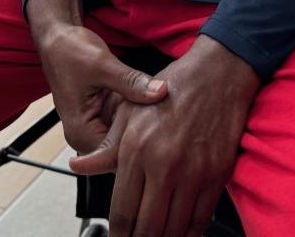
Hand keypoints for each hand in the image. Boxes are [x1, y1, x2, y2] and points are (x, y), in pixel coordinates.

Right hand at [37, 22, 167, 152]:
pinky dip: (134, 112)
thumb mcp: (103, 65)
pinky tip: (148, 100)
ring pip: (124, 135)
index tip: (161, 124)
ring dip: (140, 121)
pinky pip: (122, 122)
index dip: (140, 142)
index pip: (116, 155)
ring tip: (159, 106)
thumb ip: (132, 82)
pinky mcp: (101, 115)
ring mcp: (93, 127)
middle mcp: (85, 135)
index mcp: (80, 131)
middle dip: (143, 132)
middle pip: (121, 148)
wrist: (58, 39)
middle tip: (165, 113)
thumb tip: (162, 92)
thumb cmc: (70, 51)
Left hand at [70, 35, 260, 236]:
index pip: (122, 211)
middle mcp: (164, 164)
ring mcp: (193, 172)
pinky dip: (189, 234)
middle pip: (147, 228)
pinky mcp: (216, 174)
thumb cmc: (173, 89)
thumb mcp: (130, 111)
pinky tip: (181, 232)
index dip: (117, 235)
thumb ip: (105, 148)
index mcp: (137, 148)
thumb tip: (78, 166)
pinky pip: (200, 220)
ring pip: (174, 230)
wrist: (216, 74)